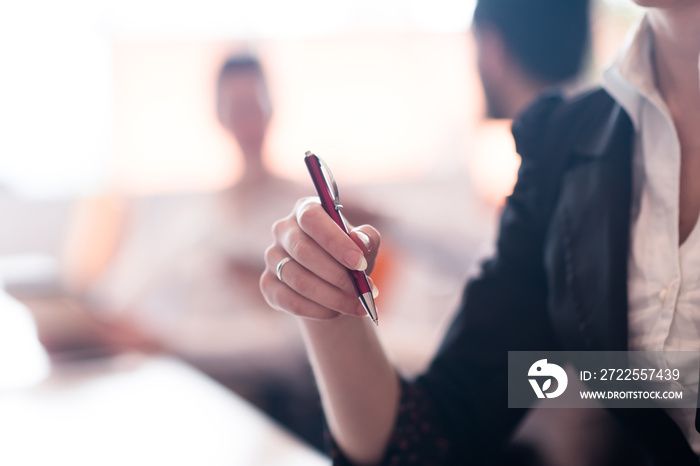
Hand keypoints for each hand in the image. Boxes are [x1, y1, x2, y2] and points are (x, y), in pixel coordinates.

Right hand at [260, 197, 379, 319]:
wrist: (335, 285)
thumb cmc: (350, 257)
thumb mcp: (366, 246)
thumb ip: (368, 239)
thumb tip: (361, 241)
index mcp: (306, 210)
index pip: (311, 219)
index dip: (334, 241)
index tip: (359, 263)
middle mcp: (283, 230)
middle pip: (303, 251)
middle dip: (337, 275)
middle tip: (364, 291)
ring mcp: (271, 257)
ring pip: (297, 279)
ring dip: (332, 296)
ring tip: (358, 305)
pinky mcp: (268, 284)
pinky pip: (289, 300)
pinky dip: (316, 310)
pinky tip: (336, 313)